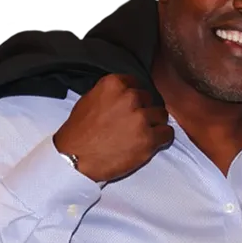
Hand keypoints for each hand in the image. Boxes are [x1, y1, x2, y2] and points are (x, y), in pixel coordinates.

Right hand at [53, 73, 173, 182]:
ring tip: (143, 135)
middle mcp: (130, 98)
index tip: (132, 107)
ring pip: (161, 115)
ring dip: (154, 124)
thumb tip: (123, 96)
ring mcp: (141, 118)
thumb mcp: (89, 101)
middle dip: (144, 110)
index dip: (135, 98)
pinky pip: (167, 134)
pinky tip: (153, 143)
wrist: (75, 158)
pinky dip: (162, 138)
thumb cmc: (78, 133)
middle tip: (134, 125)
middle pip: (149, 99)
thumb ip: (110, 95)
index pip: (136, 83)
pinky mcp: (148, 139)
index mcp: (114, 85)